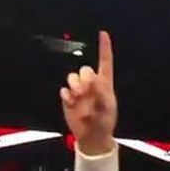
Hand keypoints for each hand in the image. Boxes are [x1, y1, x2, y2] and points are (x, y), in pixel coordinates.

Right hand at [61, 31, 117, 155]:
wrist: (91, 136)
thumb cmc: (103, 122)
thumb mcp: (106, 108)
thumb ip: (100, 93)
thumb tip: (93, 79)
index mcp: (105, 84)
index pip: (105, 62)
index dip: (104, 48)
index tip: (103, 34)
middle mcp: (91, 84)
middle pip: (85, 69)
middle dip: (84, 77)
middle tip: (86, 90)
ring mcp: (79, 91)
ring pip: (72, 77)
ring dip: (74, 84)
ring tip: (78, 96)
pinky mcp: (68, 98)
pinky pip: (64, 90)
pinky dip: (66, 94)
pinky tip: (71, 102)